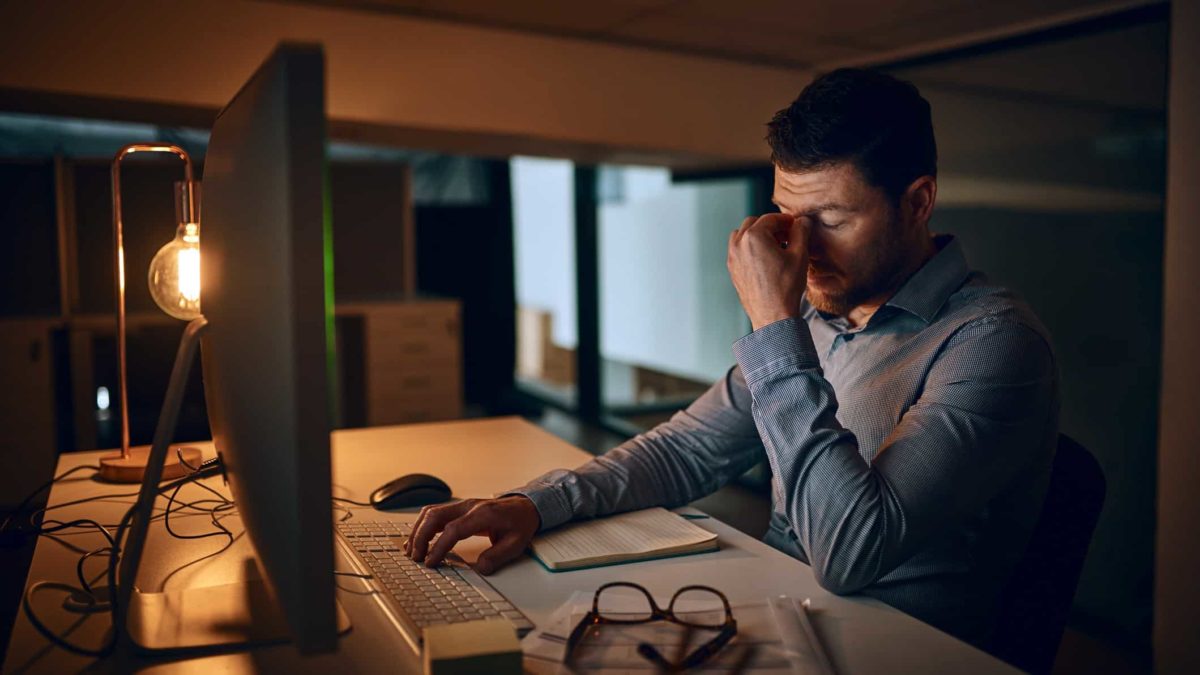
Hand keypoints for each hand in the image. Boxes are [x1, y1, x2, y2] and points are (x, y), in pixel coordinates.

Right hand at [404, 495, 540, 574]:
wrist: (525, 507)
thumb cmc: (520, 523)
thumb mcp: (516, 543)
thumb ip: (498, 556)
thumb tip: (480, 569)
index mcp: (483, 514)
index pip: (453, 529)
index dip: (439, 546)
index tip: (431, 562)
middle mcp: (469, 507)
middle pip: (435, 516)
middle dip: (421, 537)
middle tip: (416, 558)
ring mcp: (462, 506)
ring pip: (431, 512)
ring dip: (418, 530)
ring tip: (412, 550)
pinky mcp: (459, 509)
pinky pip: (435, 513)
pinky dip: (423, 526)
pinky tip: (418, 539)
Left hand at [727, 213, 809, 330]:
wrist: (772, 315)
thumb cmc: (786, 287)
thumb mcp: (799, 255)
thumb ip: (801, 232)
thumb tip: (802, 220)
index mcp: (754, 237)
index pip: (771, 218)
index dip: (786, 220)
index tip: (796, 226)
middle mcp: (738, 244)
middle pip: (754, 223)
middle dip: (771, 226)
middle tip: (787, 235)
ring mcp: (732, 257)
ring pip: (743, 235)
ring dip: (758, 235)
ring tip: (775, 246)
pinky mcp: (732, 270)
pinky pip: (738, 250)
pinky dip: (750, 247)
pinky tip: (766, 259)